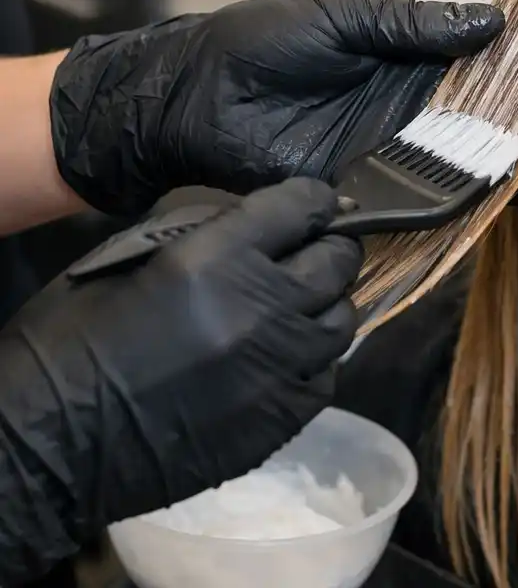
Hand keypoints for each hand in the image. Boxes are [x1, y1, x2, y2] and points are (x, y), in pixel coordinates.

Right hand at [0, 179, 360, 584]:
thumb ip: (205, 231)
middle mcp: (260, 310)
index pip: (301, 208)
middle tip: (314, 250)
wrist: (49, 442)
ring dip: (326, 304)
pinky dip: (315, 359)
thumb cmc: (74, 338)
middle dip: (331, 247)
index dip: (314, 200)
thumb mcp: (130, 255)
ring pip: (342, 321)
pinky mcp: (278, 421)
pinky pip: (326, 376)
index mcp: (215, 259)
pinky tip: (289, 356)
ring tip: (302, 305)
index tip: (315, 203)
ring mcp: (276, 370)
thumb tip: (263, 220)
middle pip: (337, 262)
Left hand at [49, 0, 517, 216]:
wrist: (195, 98)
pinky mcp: (382, 192)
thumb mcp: (343, 16)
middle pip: (512, 116)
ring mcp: (408, 151)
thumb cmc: (262, 43)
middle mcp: (425, 106)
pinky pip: (445, 198)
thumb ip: (414, 25)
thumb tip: (496, 21)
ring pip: (490, 160)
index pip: (507, 64)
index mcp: (419, 56)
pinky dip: (489, 197)